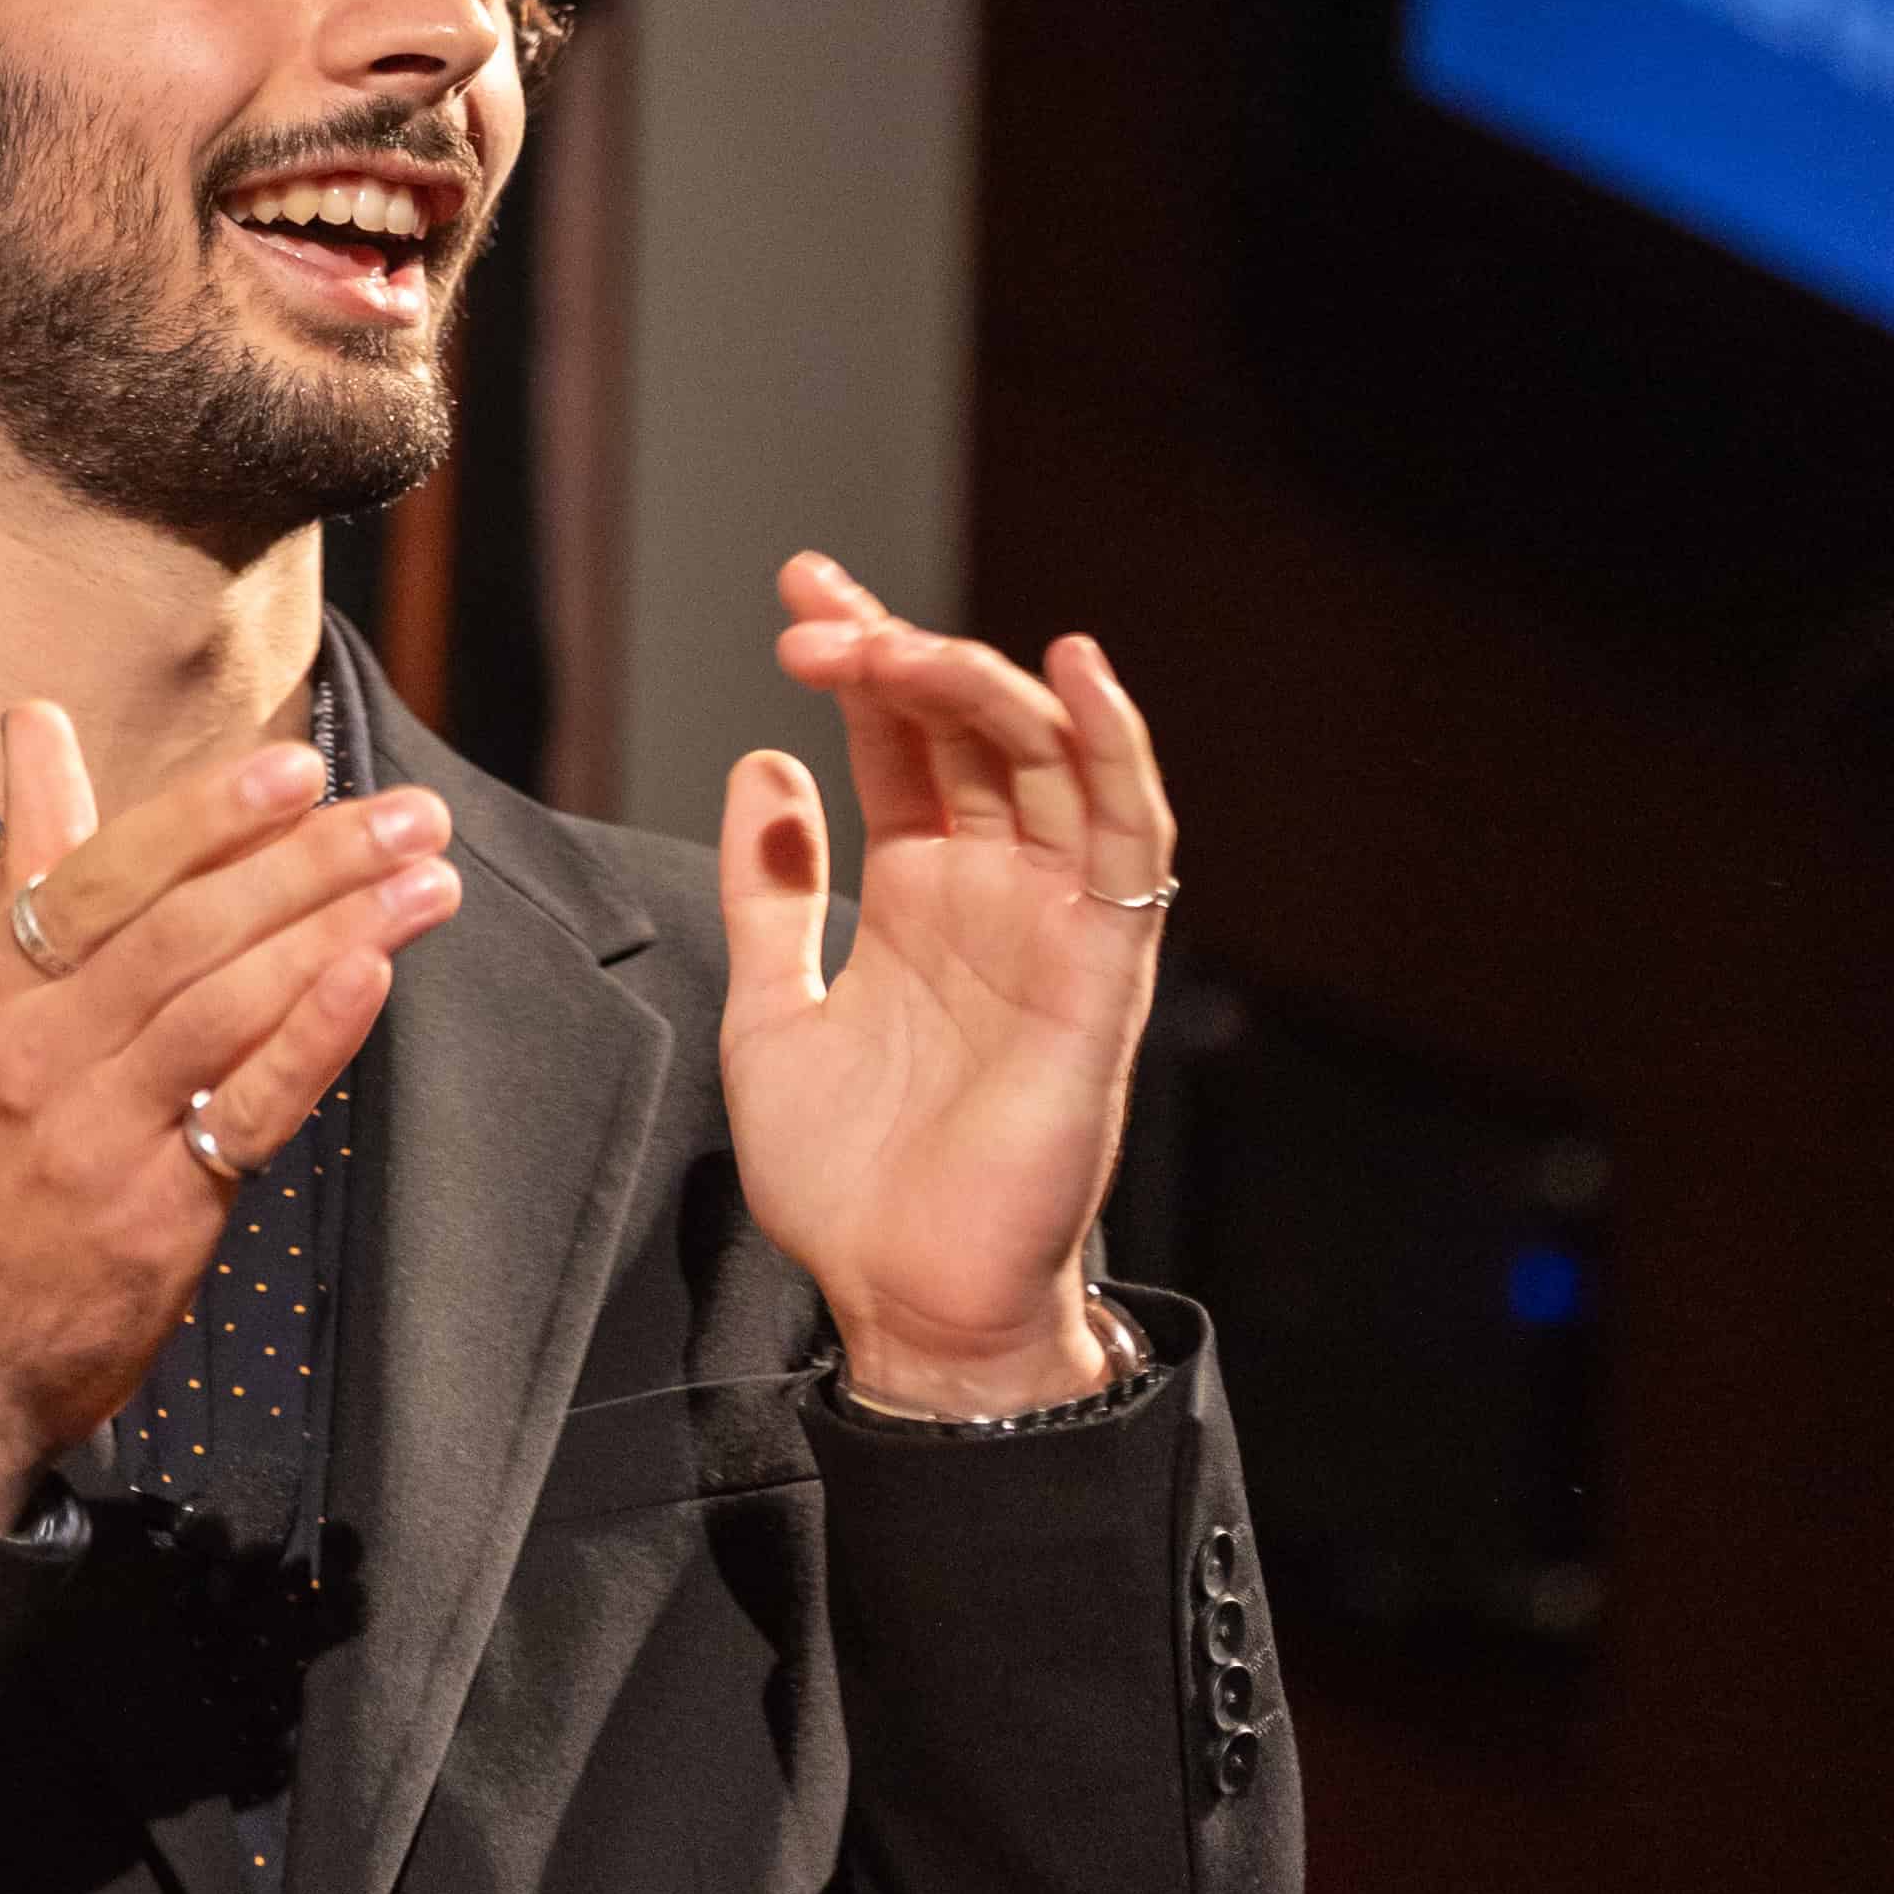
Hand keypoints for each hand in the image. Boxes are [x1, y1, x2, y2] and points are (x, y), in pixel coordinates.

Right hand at [0, 709, 460, 1523]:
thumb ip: (32, 860)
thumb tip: (37, 722)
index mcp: (0, 986)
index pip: (108, 872)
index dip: (207, 814)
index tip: (300, 768)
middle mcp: (42, 1047)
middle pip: (186, 927)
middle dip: (309, 860)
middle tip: (410, 816)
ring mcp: (98, 1129)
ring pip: (224, 1002)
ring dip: (338, 930)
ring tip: (429, 881)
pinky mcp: (156, 1209)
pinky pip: (245, 1106)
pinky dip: (312, 1037)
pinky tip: (372, 979)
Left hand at [714, 552, 1177, 1417]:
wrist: (906, 1303)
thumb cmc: (850, 1185)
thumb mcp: (769, 1012)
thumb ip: (769, 894)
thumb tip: (764, 767)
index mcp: (922, 893)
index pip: (903, 738)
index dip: (860, 656)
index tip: (800, 589)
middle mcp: (996, 890)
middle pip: (968, 726)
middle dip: (896, 650)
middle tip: (812, 615)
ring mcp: (1053, 922)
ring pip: (1044, 756)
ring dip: (970, 682)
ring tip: (884, 642)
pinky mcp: (1100, 968)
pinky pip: (1129, 840)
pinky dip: (1115, 748)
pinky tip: (1076, 672)